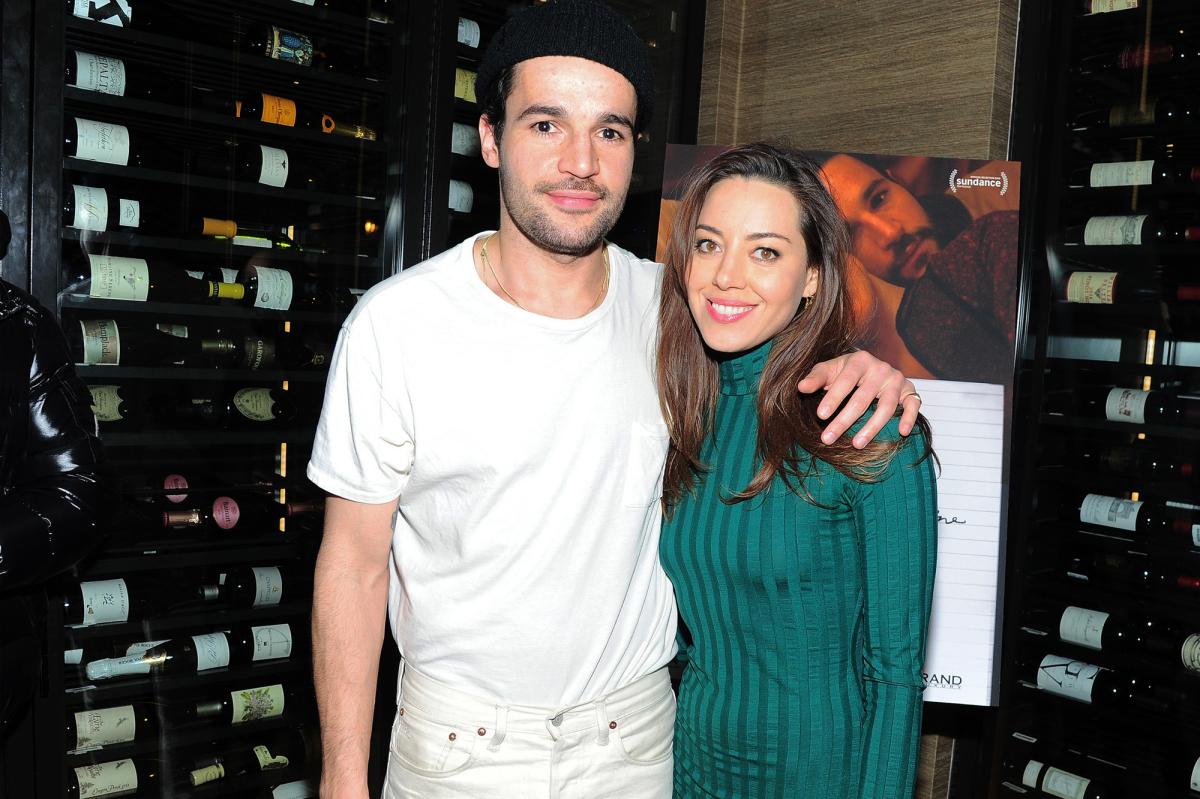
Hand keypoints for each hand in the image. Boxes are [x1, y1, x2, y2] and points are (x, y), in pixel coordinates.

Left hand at [797, 351, 920, 447]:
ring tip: (856, 444)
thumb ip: (816, 378)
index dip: (834, 398)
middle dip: (844, 421)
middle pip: (862, 398)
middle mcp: (881, 369)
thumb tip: (801, 387)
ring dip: (872, 427)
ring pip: (886, 406)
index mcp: (860, 360)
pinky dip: (910, 418)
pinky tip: (902, 432)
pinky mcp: (910, 390)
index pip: (846, 381)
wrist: (870, 367)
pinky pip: (914, 404)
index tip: (821, 416)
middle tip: (828, 439)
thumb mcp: (829, 370)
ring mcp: (897, 379)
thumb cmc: (845, 372)